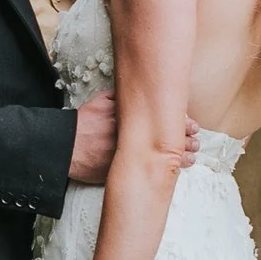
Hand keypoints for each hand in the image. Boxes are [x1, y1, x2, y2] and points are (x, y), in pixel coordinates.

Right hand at [65, 95, 202, 186]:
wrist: (65, 148)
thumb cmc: (81, 125)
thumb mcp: (99, 103)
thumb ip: (118, 97)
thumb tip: (133, 88)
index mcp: (133, 118)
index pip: (165, 119)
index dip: (181, 122)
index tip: (191, 124)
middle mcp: (135, 136)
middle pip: (168, 137)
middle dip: (185, 138)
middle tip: (195, 139)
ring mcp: (133, 154)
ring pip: (164, 155)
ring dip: (181, 155)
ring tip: (192, 154)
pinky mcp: (128, 169)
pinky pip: (153, 171)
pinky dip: (167, 170)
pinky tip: (178, 169)